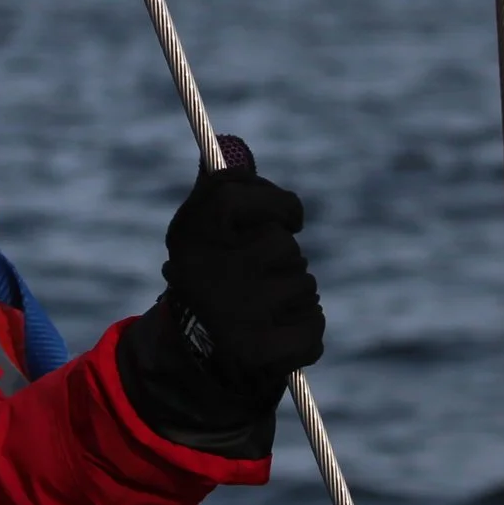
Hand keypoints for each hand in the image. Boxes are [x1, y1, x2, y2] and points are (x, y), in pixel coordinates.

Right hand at [115, 136, 323, 455]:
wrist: (193, 360)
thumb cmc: (209, 279)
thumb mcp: (202, 231)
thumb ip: (222, 187)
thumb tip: (233, 143)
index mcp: (189, 236)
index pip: (243, 193)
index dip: (278, 204)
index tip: (289, 219)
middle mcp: (205, 273)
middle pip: (283, 246)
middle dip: (284, 260)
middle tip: (260, 277)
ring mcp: (232, 315)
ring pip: (303, 286)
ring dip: (296, 296)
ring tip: (264, 309)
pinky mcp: (258, 353)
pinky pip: (314, 328)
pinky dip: (307, 332)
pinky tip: (280, 335)